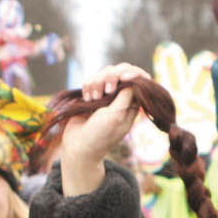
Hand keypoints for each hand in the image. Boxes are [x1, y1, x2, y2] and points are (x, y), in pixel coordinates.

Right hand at [58, 65, 149, 195]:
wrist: (78, 146)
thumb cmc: (99, 135)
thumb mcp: (117, 116)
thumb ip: (126, 97)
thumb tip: (135, 79)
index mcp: (132, 104)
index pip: (139, 80)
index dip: (133, 73)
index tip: (123, 77)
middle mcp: (120, 98)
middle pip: (121, 71)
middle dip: (111, 76)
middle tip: (105, 91)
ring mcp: (106, 95)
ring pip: (105, 73)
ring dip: (97, 82)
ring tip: (92, 99)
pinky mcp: (92, 94)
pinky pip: (92, 79)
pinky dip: (88, 86)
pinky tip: (86, 98)